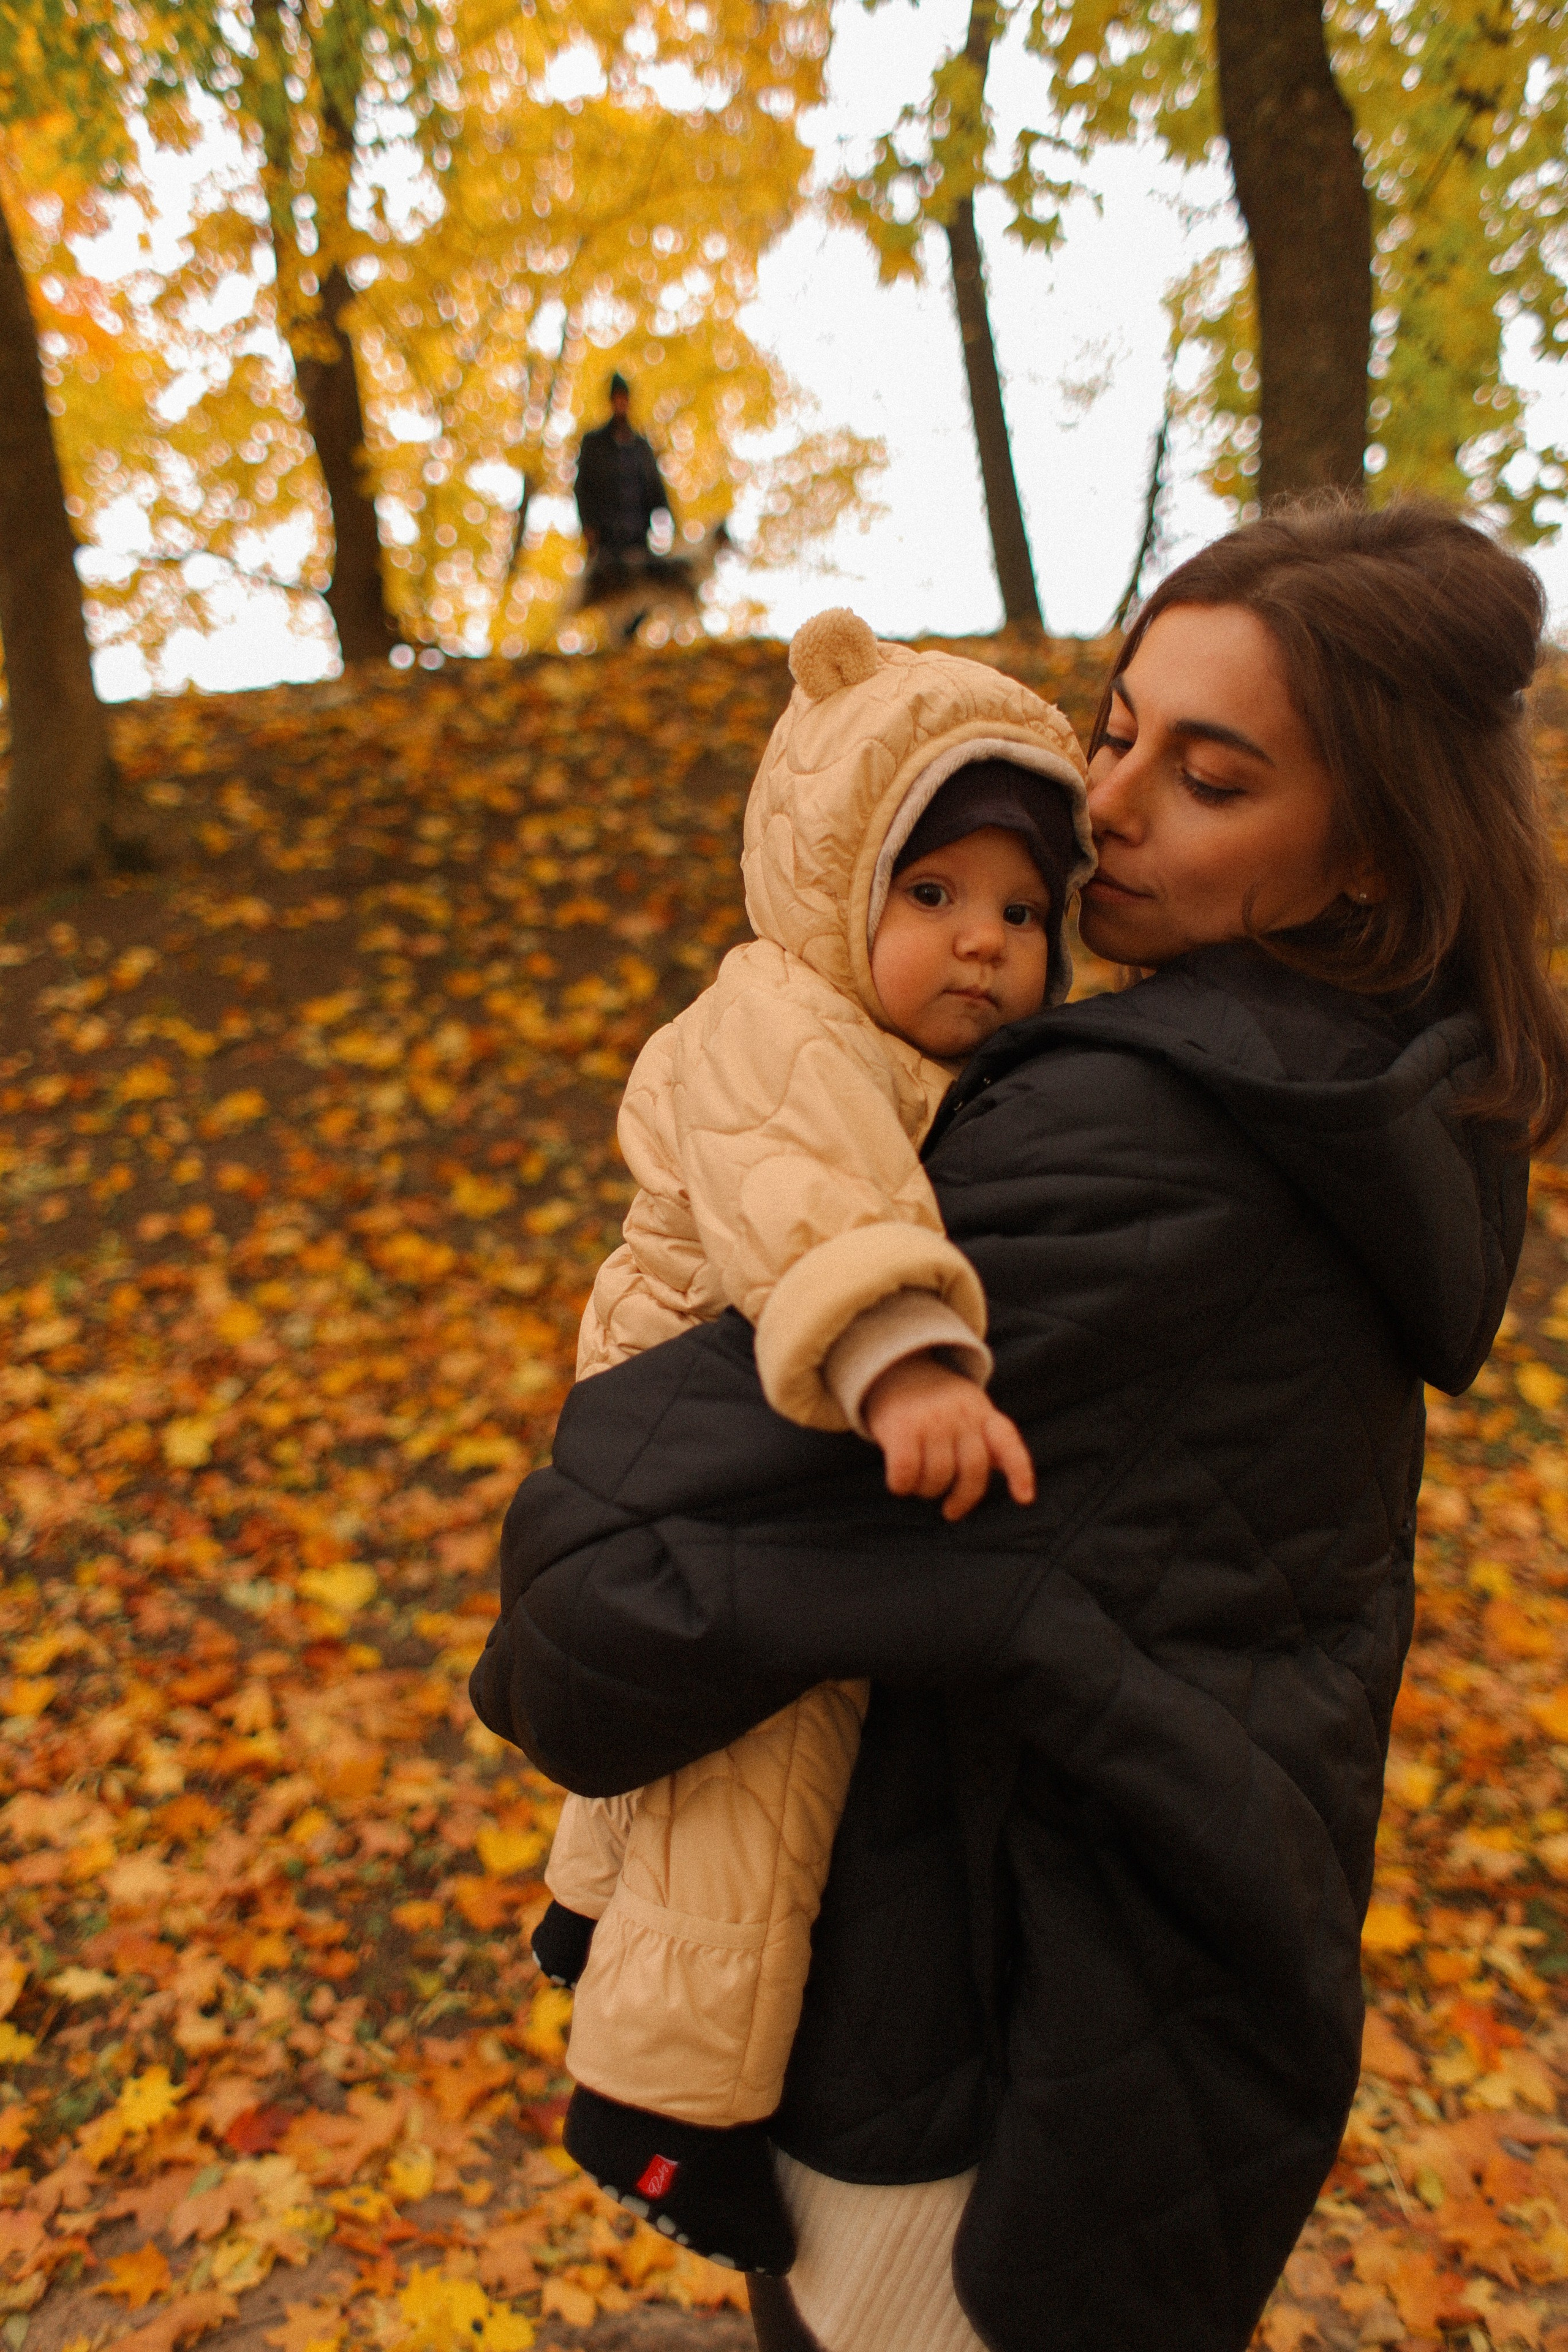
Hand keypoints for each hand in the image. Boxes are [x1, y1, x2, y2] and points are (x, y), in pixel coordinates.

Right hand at [862, 1352, 1035, 1521]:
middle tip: (951, 1510)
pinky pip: (906, 1471)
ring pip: (939, 1475)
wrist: (897, 1370)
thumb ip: (990, 1446)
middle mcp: (961, 1415)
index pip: (1008, 1443)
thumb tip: (1022, 1488)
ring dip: (928, 1490)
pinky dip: (902, 1485)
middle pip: (972, 1470)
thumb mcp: (972, 1414)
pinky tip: (900, 1484)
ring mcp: (932, 1420)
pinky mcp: (902, 1427)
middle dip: (963, 1498)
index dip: (1020, 1471)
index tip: (1024, 1499)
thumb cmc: (939, 1407)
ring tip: (920, 1486)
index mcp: (982, 1413)